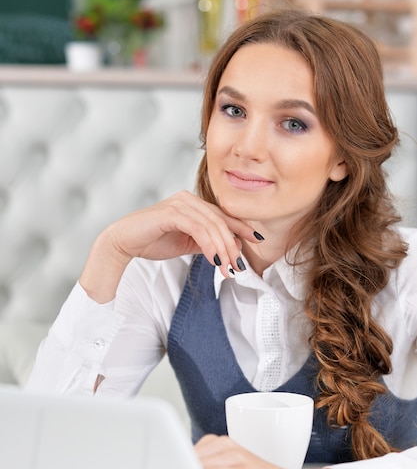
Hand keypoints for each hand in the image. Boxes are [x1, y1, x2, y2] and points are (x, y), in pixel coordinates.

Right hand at [80, 191, 261, 301]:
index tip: (257, 240)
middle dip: (233, 246)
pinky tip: (215, 259)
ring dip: (223, 249)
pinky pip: (198, 228)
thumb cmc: (153, 241)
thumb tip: (230, 249)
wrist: (124, 242)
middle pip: (221, 222)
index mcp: (193, 204)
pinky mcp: (172, 212)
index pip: (222, 216)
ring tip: (228, 269)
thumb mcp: (187, 243)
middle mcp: (189, 199)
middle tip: (239, 267)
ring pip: (212, 226)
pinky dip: (210, 245)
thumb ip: (206, 243)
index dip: (241, 228)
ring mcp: (180, 203)